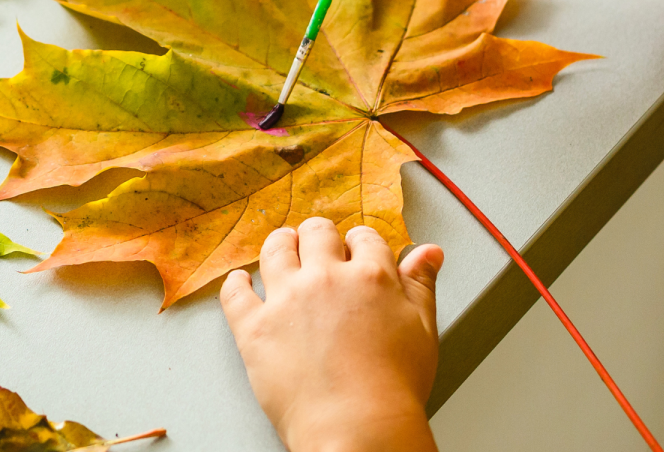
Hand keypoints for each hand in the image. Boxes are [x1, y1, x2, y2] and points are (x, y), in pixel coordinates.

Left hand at [221, 218, 443, 451]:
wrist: (358, 430)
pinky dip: (236, 284)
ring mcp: (287, 301)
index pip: (363, 237)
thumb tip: (428, 252)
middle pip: (317, 233)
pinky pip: (236, 294)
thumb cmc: (393, 388)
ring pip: (276, 250)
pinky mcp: (256, 330)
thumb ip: (421, 284)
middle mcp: (326, 278)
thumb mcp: (422, 328)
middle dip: (319, 236)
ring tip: (282, 248)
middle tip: (317, 245)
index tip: (356, 251)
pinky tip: (241, 281)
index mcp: (369, 274)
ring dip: (280, 244)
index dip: (360, 243)